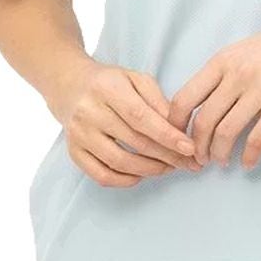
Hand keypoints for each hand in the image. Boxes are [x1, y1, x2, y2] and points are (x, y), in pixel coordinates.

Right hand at [51, 60, 200, 187]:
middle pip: (134, 142)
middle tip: (188, 162)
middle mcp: (89, 112)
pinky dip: (126, 180)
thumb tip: (179, 130)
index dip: (167, 135)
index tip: (189, 148)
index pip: (141, 117)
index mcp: (108, 89)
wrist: (70, 86)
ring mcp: (79, 135)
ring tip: (169, 167)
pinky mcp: (74, 152)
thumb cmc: (110, 83)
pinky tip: (142, 174)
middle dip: (167, 156)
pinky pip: (102, 176)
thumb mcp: (136, 80)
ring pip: (119, 162)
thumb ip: (159, 102)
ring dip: (150, 170)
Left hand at [168, 6, 260, 170]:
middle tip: (199, 159)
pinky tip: (248, 162)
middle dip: (197, 147)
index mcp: (224, 60)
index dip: (176, 125)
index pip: (185, 98)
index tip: (178, 139)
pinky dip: (249, 155)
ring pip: (226, 133)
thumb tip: (206, 103)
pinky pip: (259, 138)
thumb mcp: (248, 49)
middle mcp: (238, 75)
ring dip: (219, 154)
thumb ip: (226, 73)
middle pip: (204, 121)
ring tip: (221, 162)